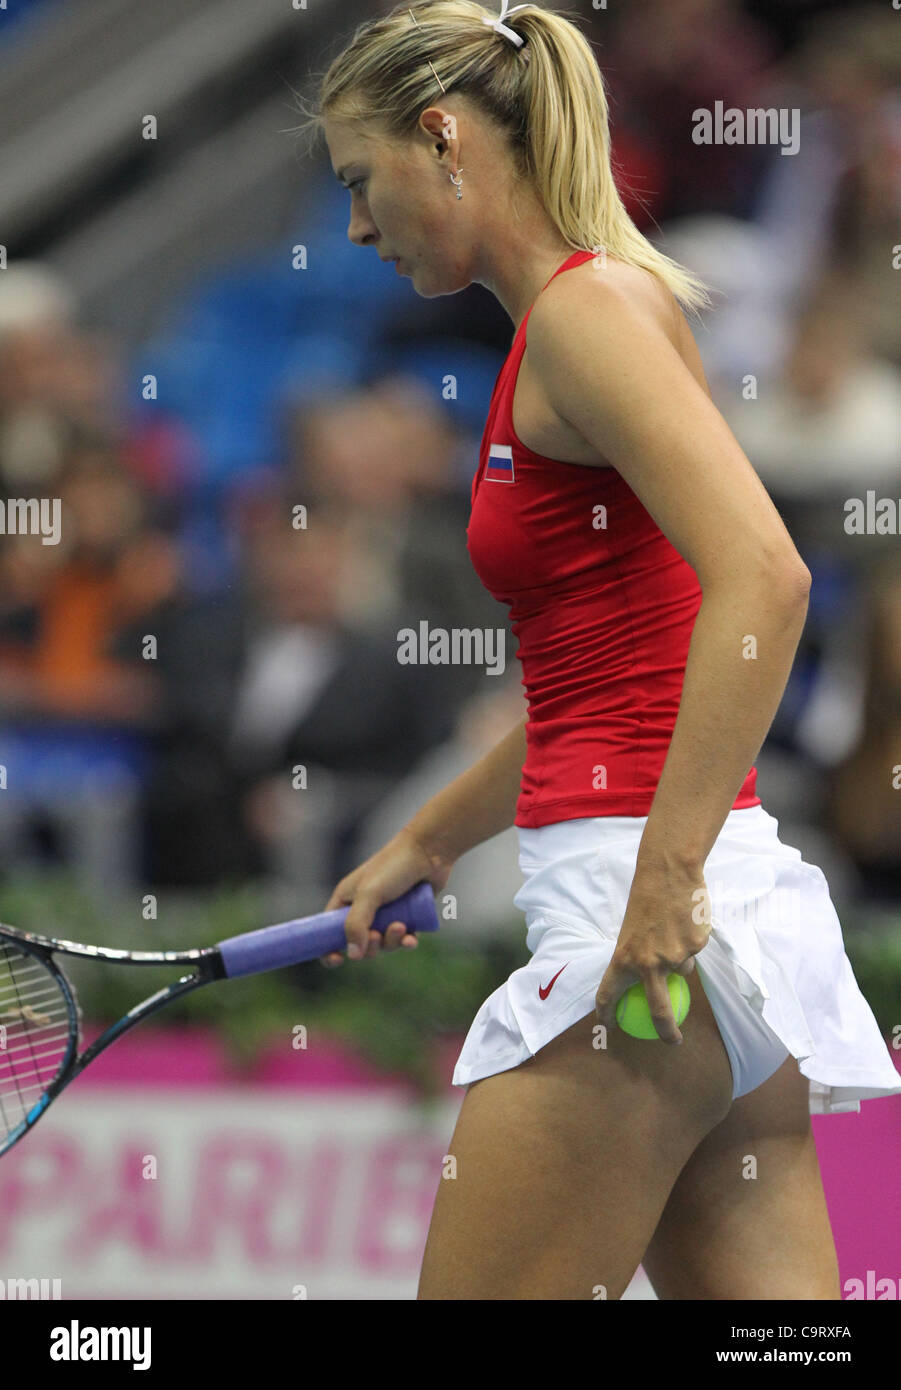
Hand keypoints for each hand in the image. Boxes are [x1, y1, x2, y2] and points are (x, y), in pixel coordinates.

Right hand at [320, 826, 452, 966]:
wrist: (429, 851)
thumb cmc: (394, 866)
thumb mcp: (369, 894)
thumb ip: (357, 924)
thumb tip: (353, 956)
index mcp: (346, 900)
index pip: (327, 931)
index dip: (328, 948)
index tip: (338, 959)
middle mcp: (364, 908)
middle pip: (359, 944)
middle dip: (369, 946)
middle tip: (377, 935)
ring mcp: (386, 913)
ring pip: (383, 944)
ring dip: (390, 941)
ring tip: (401, 926)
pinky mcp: (407, 916)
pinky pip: (402, 940)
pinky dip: (406, 942)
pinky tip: (412, 939)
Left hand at [594, 861, 710, 1043]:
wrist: (669, 871)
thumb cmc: (647, 898)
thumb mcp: (633, 931)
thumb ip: (641, 956)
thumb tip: (652, 980)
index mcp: (624, 958)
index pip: (609, 993)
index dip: (605, 1012)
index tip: (606, 1025)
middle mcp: (648, 963)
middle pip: (659, 1011)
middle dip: (666, 1032)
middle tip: (672, 1040)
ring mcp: (674, 957)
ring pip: (681, 969)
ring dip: (680, 957)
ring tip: (673, 926)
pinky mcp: (695, 947)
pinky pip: (694, 952)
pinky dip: (691, 942)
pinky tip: (685, 919)